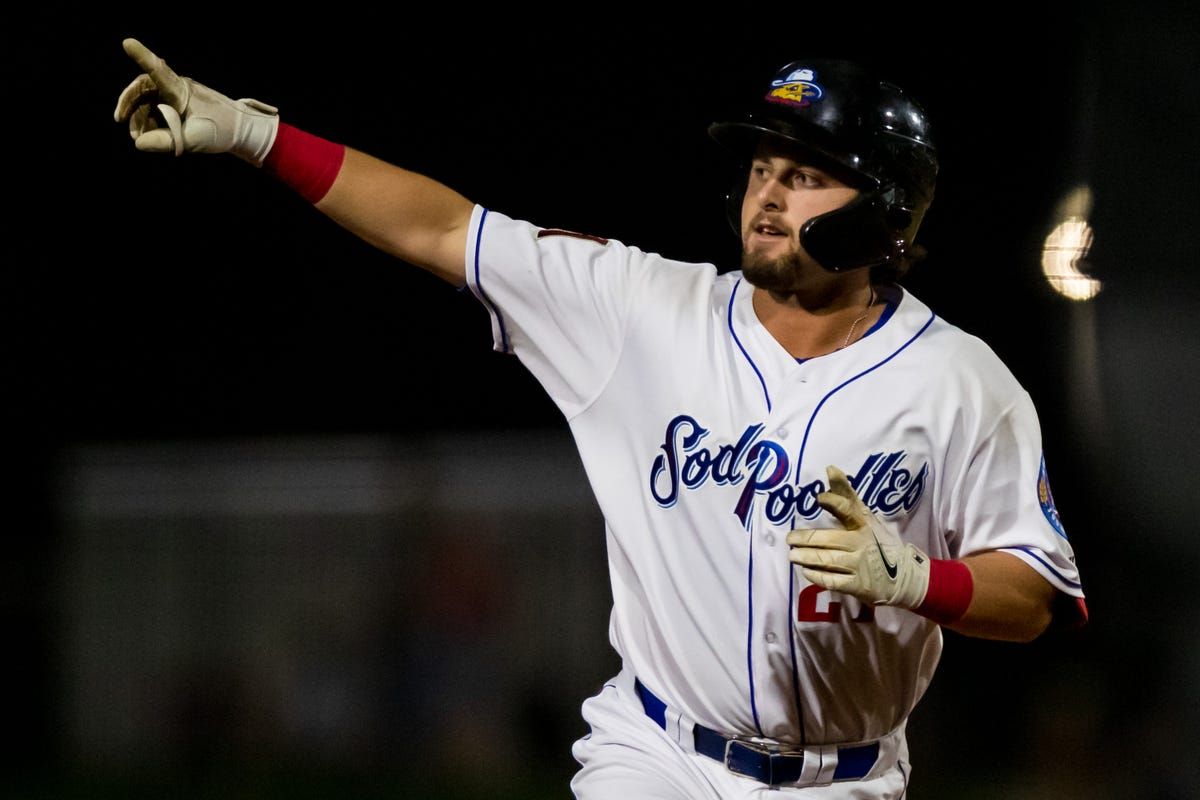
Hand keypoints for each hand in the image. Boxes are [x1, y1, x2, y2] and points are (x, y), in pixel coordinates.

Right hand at [113, 38, 279, 165]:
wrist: (242, 131)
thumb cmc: (221, 131)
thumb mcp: (193, 139)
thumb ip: (165, 141)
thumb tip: (139, 143)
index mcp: (181, 90)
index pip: (159, 71)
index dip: (142, 57)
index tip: (127, 43)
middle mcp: (177, 87)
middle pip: (143, 87)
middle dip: (130, 103)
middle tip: (119, 120)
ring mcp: (177, 95)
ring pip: (148, 101)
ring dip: (140, 117)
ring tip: (138, 138)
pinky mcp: (178, 104)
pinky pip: (157, 108)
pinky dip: (151, 121)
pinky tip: (149, 136)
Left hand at [786, 465, 930, 607]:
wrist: (904, 576)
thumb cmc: (877, 542)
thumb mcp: (866, 517)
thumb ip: (846, 496)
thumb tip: (830, 468)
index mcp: (863, 524)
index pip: (848, 509)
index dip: (834, 502)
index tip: (819, 498)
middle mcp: (861, 543)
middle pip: (827, 540)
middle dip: (805, 539)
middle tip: (790, 540)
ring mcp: (859, 565)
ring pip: (826, 560)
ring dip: (806, 557)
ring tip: (793, 556)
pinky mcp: (858, 585)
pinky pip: (832, 580)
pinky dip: (816, 576)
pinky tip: (807, 571)